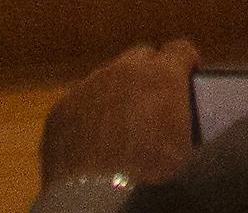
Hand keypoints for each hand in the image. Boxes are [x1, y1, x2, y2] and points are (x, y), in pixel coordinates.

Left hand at [42, 40, 202, 184]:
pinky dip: (87, 116)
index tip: (188, 78)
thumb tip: (181, 122)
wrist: (102, 204)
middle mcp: (122, 72)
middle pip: (140, 57)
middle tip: (154, 104)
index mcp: (162, 77)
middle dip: (149, 74)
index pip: (180, 49)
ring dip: (115, 94)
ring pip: (105, 79)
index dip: (185, 63)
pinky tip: (91, 144)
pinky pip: (79, 104)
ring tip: (119, 128)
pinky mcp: (59, 111)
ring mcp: (86, 88)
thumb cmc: (155, 178)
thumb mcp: (188, 148)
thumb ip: (183, 120)